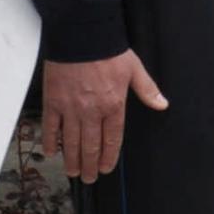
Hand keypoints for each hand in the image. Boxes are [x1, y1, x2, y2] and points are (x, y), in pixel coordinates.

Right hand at [43, 52, 167, 183]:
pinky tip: (52, 152)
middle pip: (91, 146)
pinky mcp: (53, 101)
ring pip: (71, 141)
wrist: (81, 35)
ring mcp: (70, 108)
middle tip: (88, 178)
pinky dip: (51, 141)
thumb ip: (147, 90)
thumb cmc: (108, 50)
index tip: (106, 169)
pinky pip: (51, 127)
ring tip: (73, 172)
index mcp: (114, 105)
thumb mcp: (134, 69)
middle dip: (90, 165)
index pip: (112, 139)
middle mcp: (92, 111)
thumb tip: (162, 104)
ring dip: (72, 159)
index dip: (109, 157)